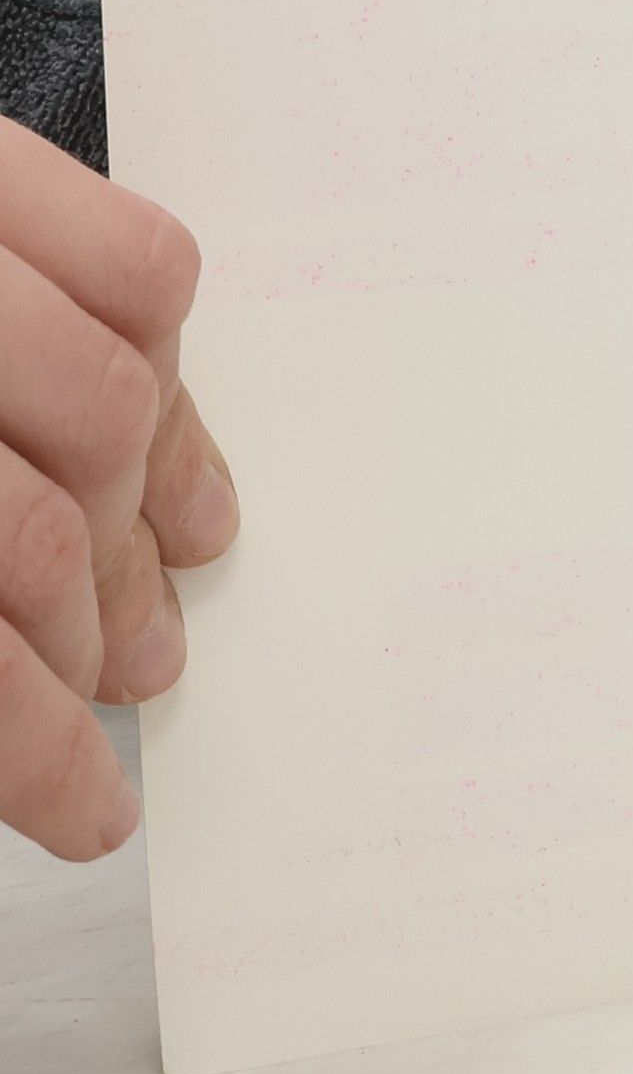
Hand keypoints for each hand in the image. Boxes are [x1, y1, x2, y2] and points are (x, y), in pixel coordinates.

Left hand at [0, 118, 237, 859]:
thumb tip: (19, 718)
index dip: (36, 749)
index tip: (87, 810)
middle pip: (35, 534)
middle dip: (94, 638)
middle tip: (122, 678)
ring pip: (111, 407)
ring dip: (147, 521)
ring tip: (153, 570)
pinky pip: (139, 263)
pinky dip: (172, 351)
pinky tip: (159, 416)